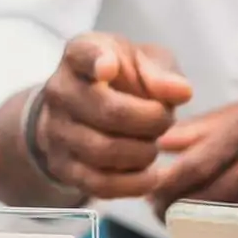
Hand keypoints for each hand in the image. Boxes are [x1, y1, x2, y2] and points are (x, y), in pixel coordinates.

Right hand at [33, 33, 192, 199]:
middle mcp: (60, 91)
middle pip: (109, 112)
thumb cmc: (119, 80)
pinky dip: (133, 184)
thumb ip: (161, 71)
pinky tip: (149, 174)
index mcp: (80, 56)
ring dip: (143, 152)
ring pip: (104, 151)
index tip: (110, 67)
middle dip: (151, 121)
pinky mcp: (62, 166)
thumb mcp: (142, 62)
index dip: (97, 60)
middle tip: (164, 120)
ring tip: (153, 144)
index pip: (83, 53)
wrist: (81, 110)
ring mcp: (56, 131)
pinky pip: (99, 183)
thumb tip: (182, 92)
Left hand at [148, 96, 237, 237]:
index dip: (162, 188)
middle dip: (174, 213)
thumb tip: (160, 143)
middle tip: (162, 216)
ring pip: (228, 225)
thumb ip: (203, 128)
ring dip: (201, 232)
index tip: (150, 195)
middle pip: (203, 201)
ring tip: (187, 229)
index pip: (189, 168)